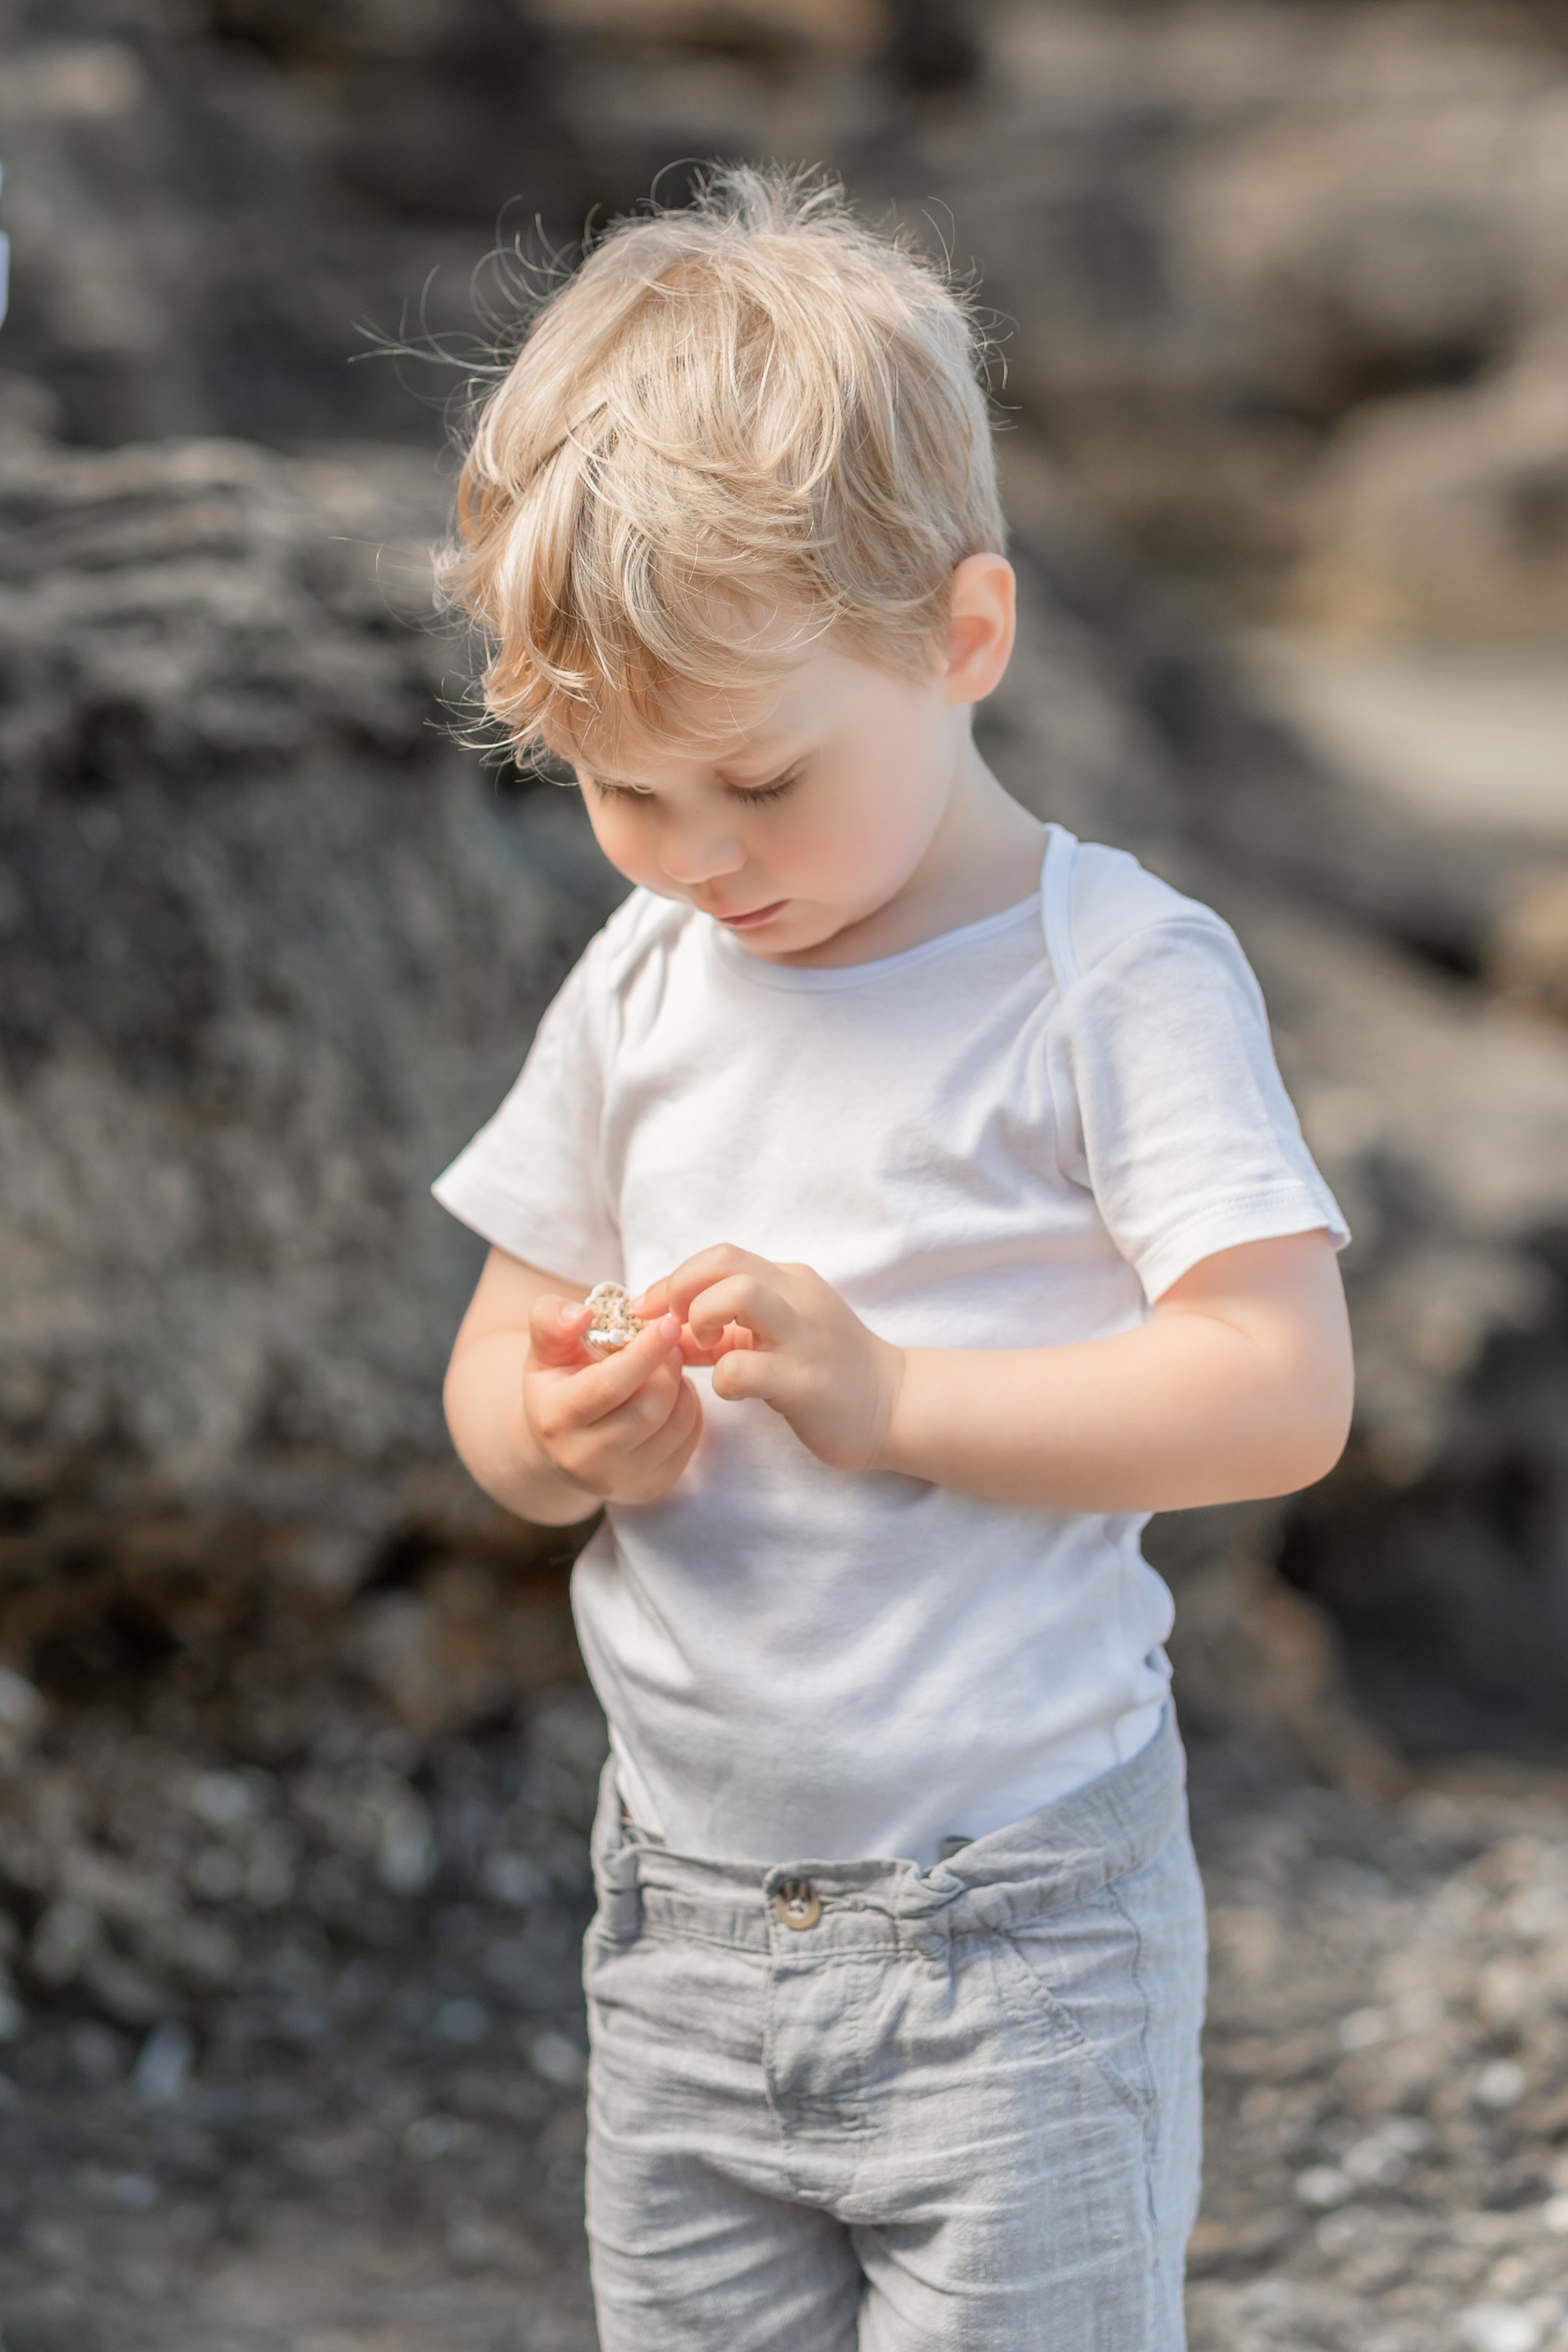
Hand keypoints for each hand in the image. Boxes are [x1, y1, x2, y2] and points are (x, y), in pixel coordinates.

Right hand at [523, 1294, 701, 1503]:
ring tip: (667, 1366)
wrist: (562, 1442)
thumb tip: (580, 1313)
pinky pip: (689, 1439)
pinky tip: (671, 1394)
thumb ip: (552, 1320)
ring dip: (682, 1385)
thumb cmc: (559, 1384)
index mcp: (555, 1419)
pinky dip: (689, 1408)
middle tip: (671, 1341)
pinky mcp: (650, 1487)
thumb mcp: (546, 1349)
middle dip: (668, 1367)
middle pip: (650, 1408)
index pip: (610, 1386)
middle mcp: (584, 1459)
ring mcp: (619, 1481)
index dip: (645, 1352)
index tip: (669, 1323)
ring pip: (675, 1424)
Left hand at [634, 1247, 903, 1473]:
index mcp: (788, 1281)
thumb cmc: (828, 1370)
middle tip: (672, 1326)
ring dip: (702, 1318)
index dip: (676, 1278)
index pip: (720, 1256)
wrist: (894, 1405)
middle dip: (680, 1289)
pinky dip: (722, 1379)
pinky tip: (732, 1391)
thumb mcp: (775, 1337)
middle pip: (723, 1261)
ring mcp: (803, 1337)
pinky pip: (744, 1368)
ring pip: (737, 1295)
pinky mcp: (805, 1381)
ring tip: (705, 1347)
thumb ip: (723, 1332)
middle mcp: (797, 1298)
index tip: (650, 1309)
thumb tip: (668, 1334)